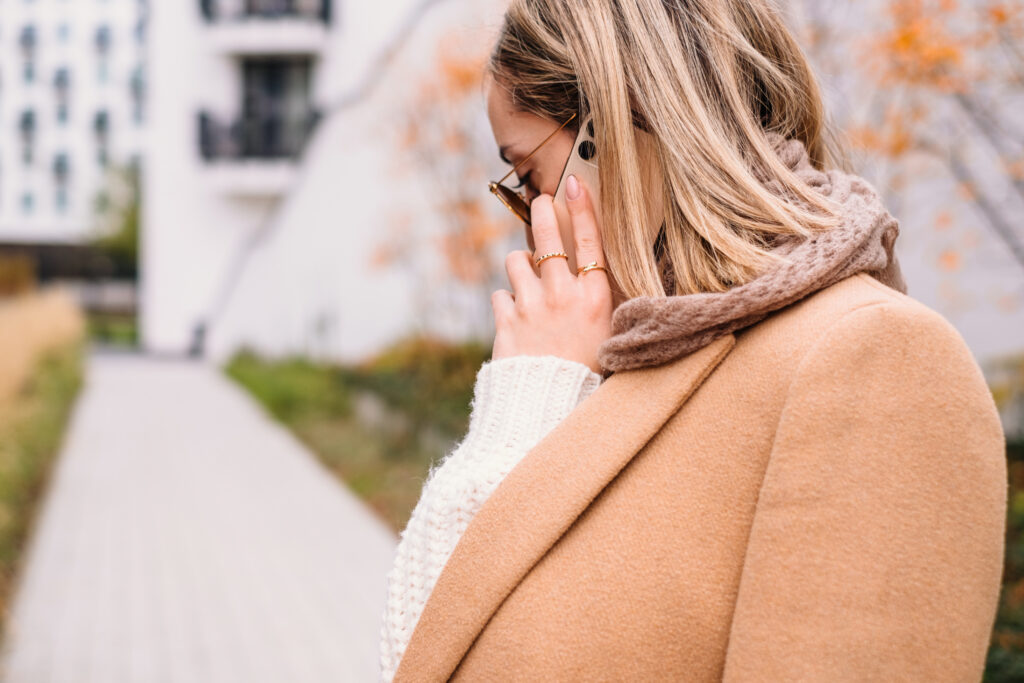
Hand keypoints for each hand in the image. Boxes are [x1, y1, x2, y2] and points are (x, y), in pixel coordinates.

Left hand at [490, 175, 613, 374]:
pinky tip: (516, 316)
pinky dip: (506, 301)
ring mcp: (530, 306)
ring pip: (516, 261)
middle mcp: (561, 296)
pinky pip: (500, 295)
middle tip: (540, 202)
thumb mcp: (608, 336)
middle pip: (547, 239)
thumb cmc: (587, 375)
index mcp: (593, 298)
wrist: (549, 408)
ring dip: (520, 265)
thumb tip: (594, 279)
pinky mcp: (506, 322)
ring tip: (528, 280)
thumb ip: (599, 304)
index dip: (581, 208)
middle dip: (541, 213)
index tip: (573, 184)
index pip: (588, 241)